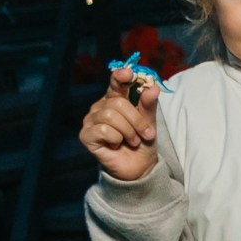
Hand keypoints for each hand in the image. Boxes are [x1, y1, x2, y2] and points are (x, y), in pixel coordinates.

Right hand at [80, 63, 159, 180]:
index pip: (115, 83)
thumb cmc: (142, 142)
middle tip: (146, 134)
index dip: (121, 76)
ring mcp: (91, 121)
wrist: (139, 167)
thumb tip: (154, 87)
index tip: (129, 73)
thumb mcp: (150, 122)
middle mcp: (100, 107)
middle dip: (137, 120)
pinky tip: (117, 145)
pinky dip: (116, 139)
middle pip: (117, 103)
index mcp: (114, 100)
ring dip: (128, 131)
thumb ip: (149, 105)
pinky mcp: (86, 135)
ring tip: (133, 141)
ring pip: (110, 116)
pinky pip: (103, 130)